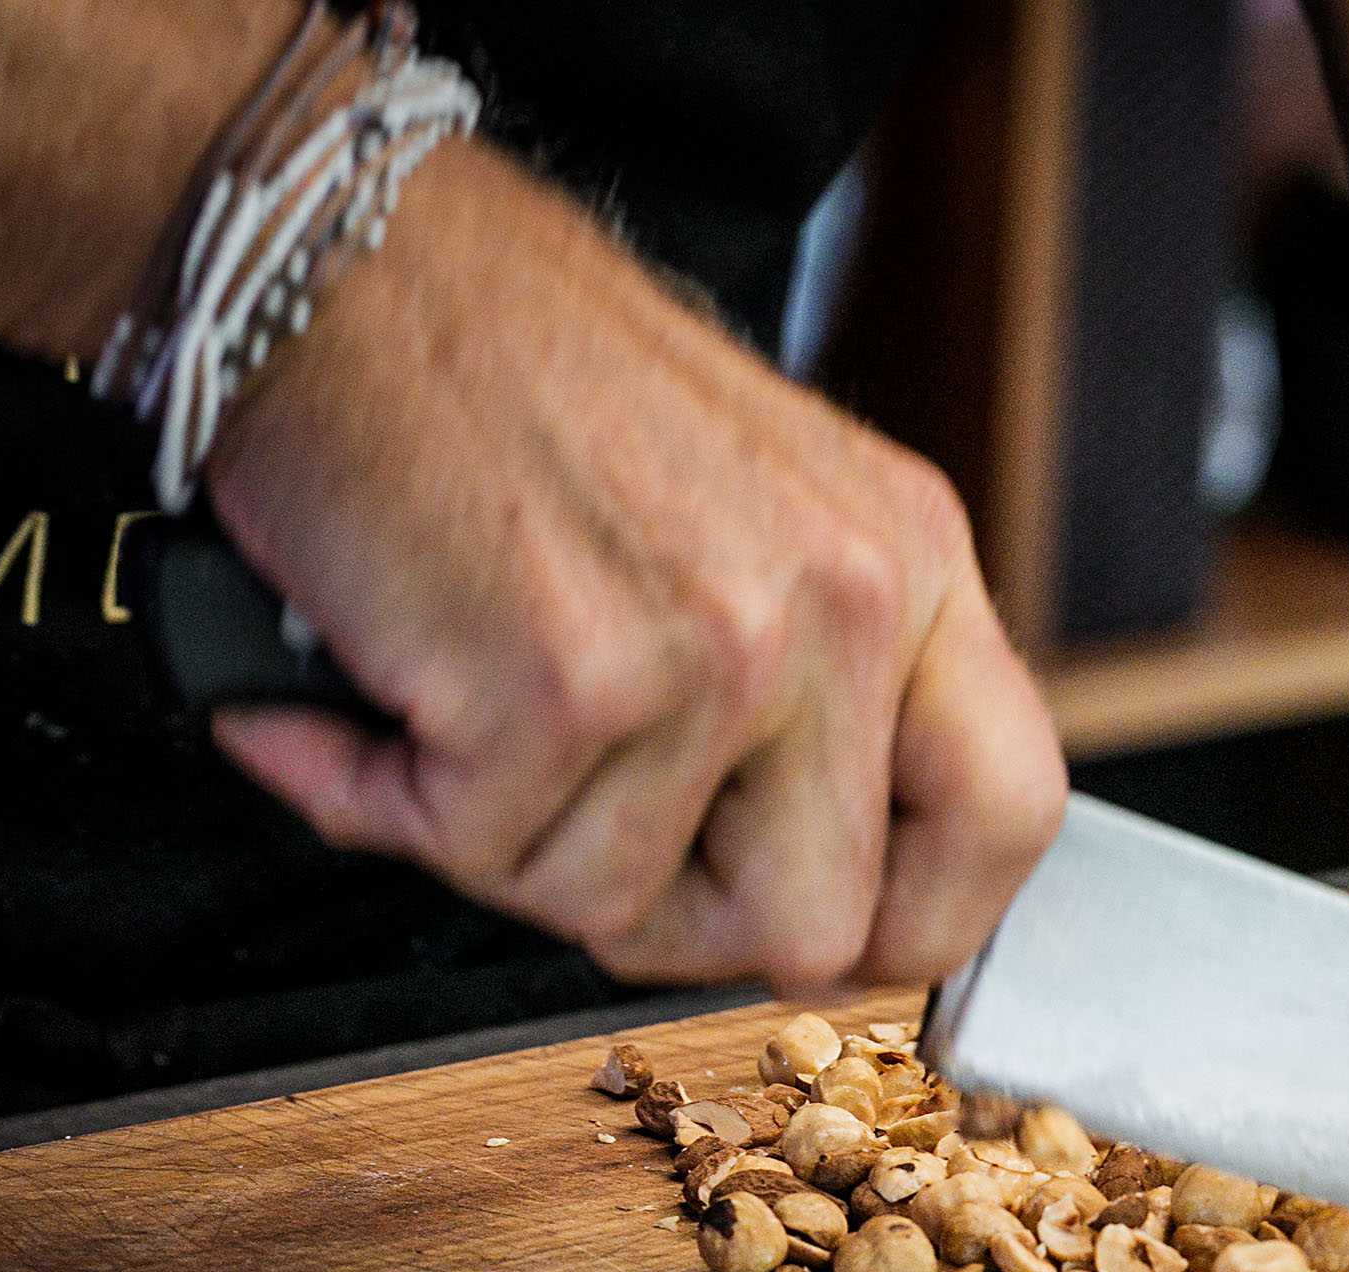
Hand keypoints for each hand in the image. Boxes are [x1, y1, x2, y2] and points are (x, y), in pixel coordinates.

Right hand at [201, 139, 1064, 989]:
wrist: (337, 254)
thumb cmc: (514, 381)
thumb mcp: (760, 503)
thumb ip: (823, 682)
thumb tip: (821, 903)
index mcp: (909, 560)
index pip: (1011, 816)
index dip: (921, 922)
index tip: (836, 941)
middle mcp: (844, 601)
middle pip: (815, 928)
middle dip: (677, 923)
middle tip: (581, 830)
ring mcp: (719, 646)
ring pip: (624, 911)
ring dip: (508, 843)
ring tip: (458, 706)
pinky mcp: (566, 682)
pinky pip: (488, 858)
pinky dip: (388, 796)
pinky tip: (369, 697)